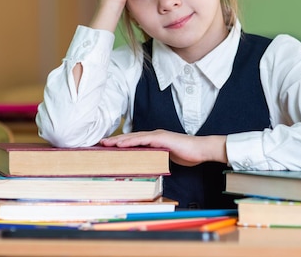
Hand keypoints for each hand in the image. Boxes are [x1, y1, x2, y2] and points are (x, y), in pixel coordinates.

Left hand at [100, 129, 227, 166]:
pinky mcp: (160, 138)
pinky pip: (142, 140)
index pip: (134, 141)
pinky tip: (120, 144)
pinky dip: (130, 142)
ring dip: (118, 140)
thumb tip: (148, 165)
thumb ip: (157, 158)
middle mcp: (153, 135)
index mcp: (154, 140)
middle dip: (114, 140)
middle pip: (130, 137)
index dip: (120, 143)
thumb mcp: (168, 157)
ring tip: (105, 143)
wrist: (201, 149)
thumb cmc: (187, 154)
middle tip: (99, 144)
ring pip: (133, 137)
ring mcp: (156, 135)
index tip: (108, 147)